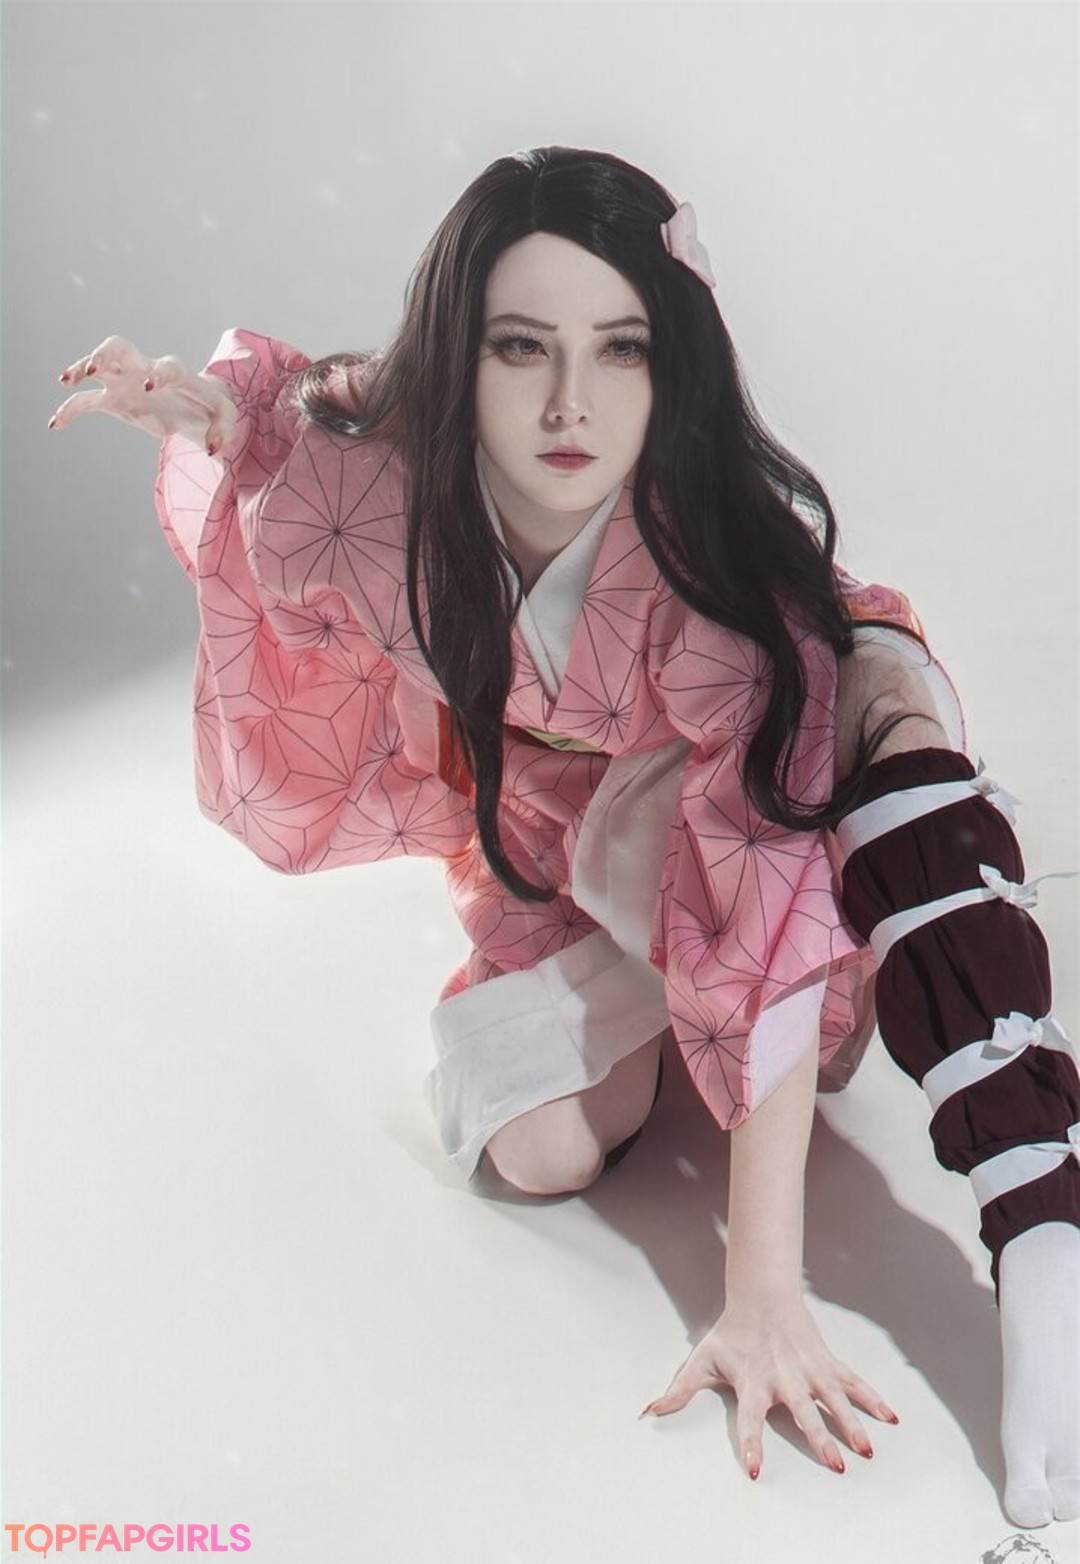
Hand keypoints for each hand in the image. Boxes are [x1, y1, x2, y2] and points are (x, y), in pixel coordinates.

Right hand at [49, 336, 235, 452]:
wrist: (196, 406)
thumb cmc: (211, 406)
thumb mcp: (225, 416)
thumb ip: (222, 429)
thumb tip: (212, 449)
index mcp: (175, 373)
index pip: (166, 366)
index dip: (158, 374)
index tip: (149, 386)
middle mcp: (146, 369)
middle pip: (119, 348)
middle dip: (104, 354)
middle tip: (91, 369)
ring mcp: (127, 382)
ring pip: (98, 366)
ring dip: (79, 370)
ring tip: (65, 383)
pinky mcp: (116, 400)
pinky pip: (88, 401)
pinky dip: (71, 410)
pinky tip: (55, 424)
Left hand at [641, 1298, 898, 1478]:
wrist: (761, 1295)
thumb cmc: (731, 1333)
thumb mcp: (702, 1359)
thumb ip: (679, 1390)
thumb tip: (648, 1412)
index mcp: (753, 1382)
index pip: (750, 1419)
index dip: (752, 1444)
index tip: (756, 1471)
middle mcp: (784, 1377)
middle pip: (803, 1411)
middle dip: (819, 1438)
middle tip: (835, 1465)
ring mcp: (809, 1369)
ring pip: (834, 1398)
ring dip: (851, 1423)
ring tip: (867, 1448)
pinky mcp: (826, 1361)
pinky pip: (852, 1382)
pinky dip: (872, 1399)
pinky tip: (890, 1418)